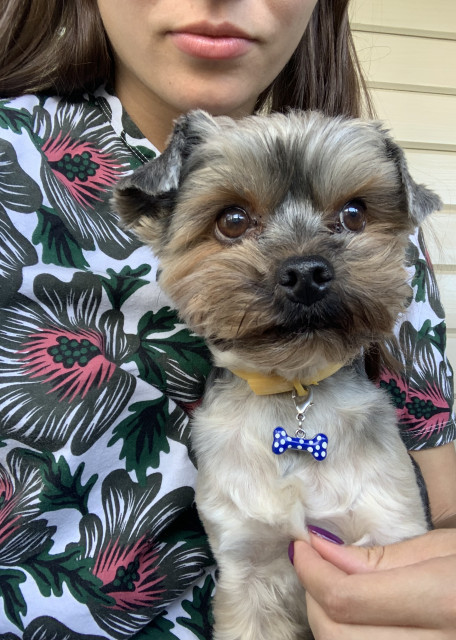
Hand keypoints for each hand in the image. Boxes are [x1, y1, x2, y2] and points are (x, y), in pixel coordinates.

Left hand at [291, 528, 455, 638]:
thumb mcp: (442, 548)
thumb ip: (381, 558)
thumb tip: (322, 551)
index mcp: (445, 603)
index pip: (348, 598)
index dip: (312, 570)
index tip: (302, 545)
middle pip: (339, 636)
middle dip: (313, 597)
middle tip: (314, 565)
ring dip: (326, 622)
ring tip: (332, 588)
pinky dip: (350, 639)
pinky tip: (354, 619)